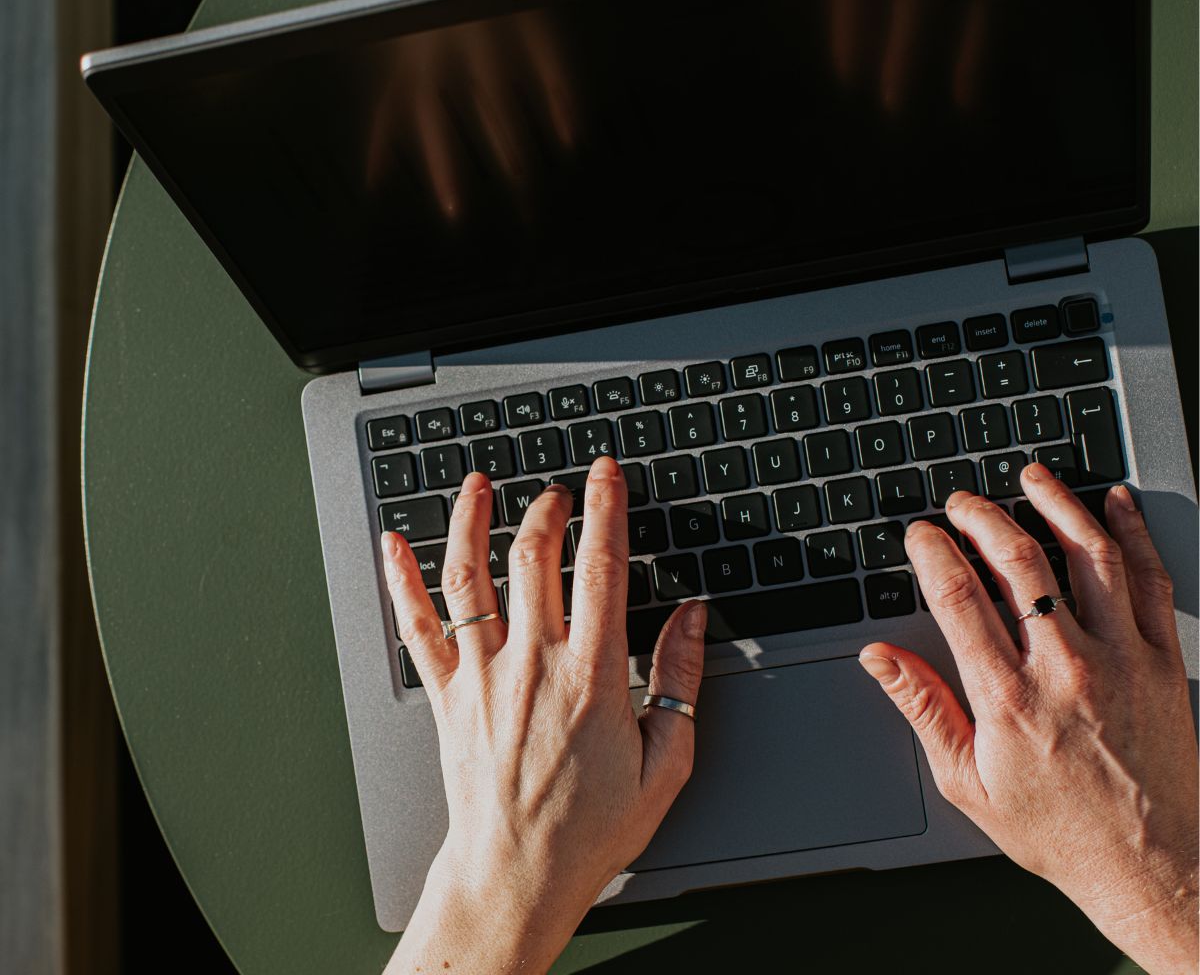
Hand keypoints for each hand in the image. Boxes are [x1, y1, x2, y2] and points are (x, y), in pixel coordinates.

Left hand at [381, 458, 706, 973]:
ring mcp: (482, 677)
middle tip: (558, 489)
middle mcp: (532, 665)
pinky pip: (418, 628)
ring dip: (472, 521)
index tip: (607, 476)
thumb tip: (691, 617)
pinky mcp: (447, 696)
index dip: (606, 509)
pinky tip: (393, 545)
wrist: (516, 876)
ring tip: (479, 485)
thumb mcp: (665, 763)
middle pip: (533, 557)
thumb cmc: (589, 828)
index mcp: (591, 676)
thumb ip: (679, 680)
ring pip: (470, 577)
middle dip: (547, 507)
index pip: (601, 568)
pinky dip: (401, 581)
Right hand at [860, 464, 1197, 974]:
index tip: (922, 533)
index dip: (933, 550)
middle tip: (963, 501)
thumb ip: (922, 708)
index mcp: (1007, 697)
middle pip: (1018, 560)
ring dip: (1056, 504)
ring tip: (1032, 477)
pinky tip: (1115, 505)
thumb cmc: (1058, 830)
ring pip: (1087, 555)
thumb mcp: (967, 783)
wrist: (1154, 868)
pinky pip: (1150, 580)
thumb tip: (878, 658)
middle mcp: (1065, 668)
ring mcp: (1121, 659)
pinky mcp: (1163, 661)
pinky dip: (1132, 535)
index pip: (958, 596)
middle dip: (982, 516)